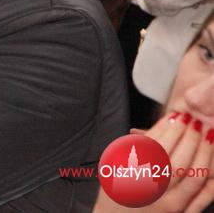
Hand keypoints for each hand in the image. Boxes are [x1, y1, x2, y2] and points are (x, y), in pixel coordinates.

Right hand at [94, 113, 213, 211]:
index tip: (177, 116)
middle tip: (194, 121)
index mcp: (132, 174)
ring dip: (203, 151)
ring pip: (194, 175)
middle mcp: (152, 190)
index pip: (156, 145)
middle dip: (189, 136)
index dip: (170, 128)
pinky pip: (203, 195)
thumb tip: (165, 125)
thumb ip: (138, 144)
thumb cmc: (114, 190)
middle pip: (178, 158)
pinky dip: (211, 176)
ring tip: (206, 134)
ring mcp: (169, 203)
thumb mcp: (116, 163)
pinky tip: (212, 160)